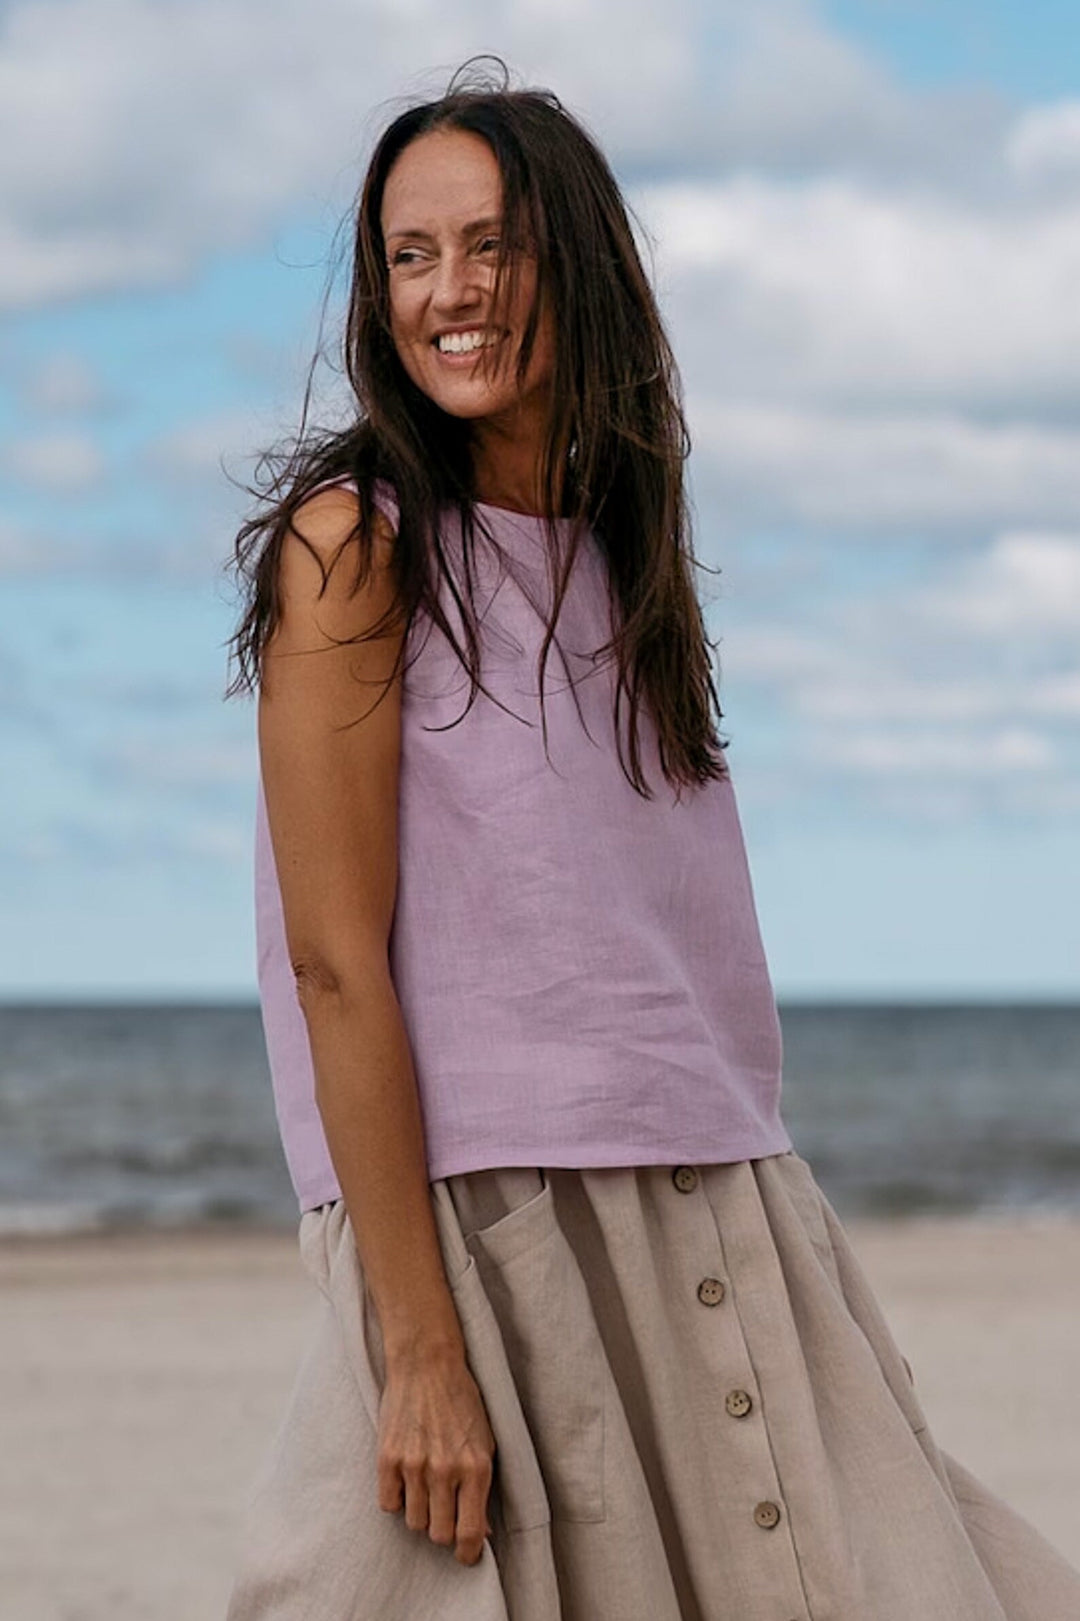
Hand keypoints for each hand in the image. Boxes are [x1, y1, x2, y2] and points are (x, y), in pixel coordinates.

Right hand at [376, 1344, 496, 1565]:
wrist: (427, 1363)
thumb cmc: (462, 1401)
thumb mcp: (485, 1442)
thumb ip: (483, 1488)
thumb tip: (480, 1532)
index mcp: (476, 1467)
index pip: (469, 1534)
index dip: (467, 1554)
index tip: (465, 1556)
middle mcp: (445, 1470)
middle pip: (439, 1534)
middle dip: (444, 1529)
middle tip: (445, 1510)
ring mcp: (414, 1465)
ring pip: (414, 1522)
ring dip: (421, 1513)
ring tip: (426, 1489)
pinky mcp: (387, 1457)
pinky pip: (388, 1504)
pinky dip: (397, 1499)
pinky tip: (405, 1480)